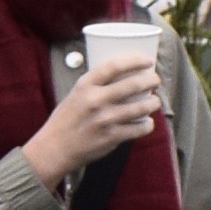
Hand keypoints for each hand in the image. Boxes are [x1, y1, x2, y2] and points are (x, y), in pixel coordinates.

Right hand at [15, 54, 168, 187]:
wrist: (54, 149)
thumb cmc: (65, 120)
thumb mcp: (75, 95)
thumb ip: (95, 86)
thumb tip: (122, 77)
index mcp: (85, 85)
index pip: (114, 65)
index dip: (135, 60)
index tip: (148, 61)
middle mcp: (95, 100)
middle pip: (133, 84)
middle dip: (151, 80)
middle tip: (156, 80)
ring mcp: (105, 120)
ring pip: (141, 107)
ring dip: (153, 102)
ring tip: (155, 101)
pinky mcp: (111, 137)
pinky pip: (139, 129)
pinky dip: (148, 125)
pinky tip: (147, 123)